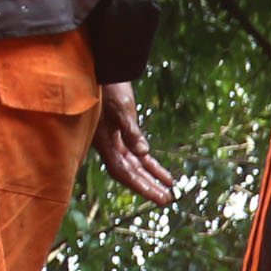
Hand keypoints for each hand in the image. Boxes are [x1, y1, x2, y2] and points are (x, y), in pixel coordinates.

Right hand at [97, 84, 176, 203]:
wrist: (101, 69)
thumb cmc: (107, 87)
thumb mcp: (121, 108)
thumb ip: (130, 130)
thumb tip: (143, 152)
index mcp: (103, 142)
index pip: (122, 171)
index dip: (139, 185)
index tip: (157, 196)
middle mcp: (108, 145)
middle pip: (130, 172)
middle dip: (147, 186)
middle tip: (166, 201)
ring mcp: (115, 140)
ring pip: (135, 165)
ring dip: (151, 178)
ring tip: (169, 193)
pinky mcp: (124, 133)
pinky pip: (139, 154)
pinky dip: (152, 164)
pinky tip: (166, 176)